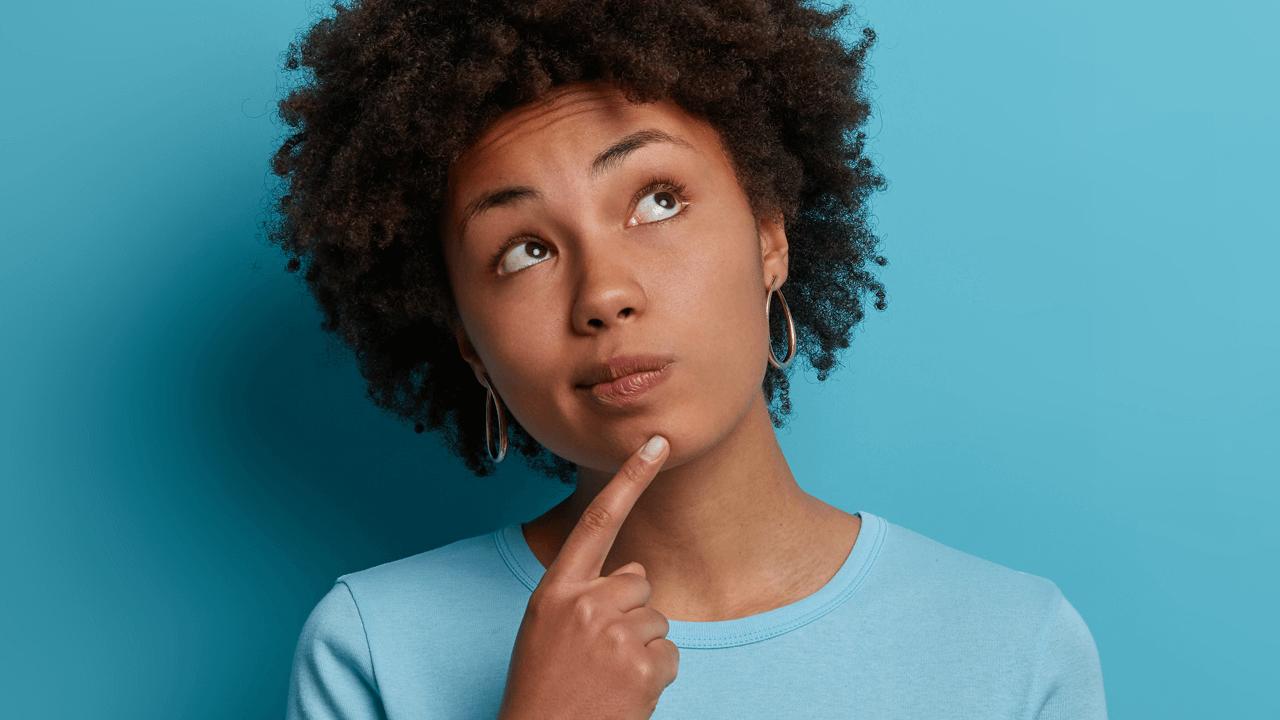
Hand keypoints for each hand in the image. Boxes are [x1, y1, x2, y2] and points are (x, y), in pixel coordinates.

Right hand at [497, 435, 678, 719]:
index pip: (598, 521)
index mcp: (555, 590)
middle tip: (599, 652)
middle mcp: (586, 604)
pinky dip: (654, 676)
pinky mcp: (643, 667)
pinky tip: (624, 694)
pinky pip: (669, 656)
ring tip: (607, 677)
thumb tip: (635, 576)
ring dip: (642, 648)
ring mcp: (616, 635)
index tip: (657, 443)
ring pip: (658, 620)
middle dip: (631, 611)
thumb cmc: (543, 686)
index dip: (630, 479)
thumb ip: (584, 594)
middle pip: (639, 580)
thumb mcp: (547, 628)